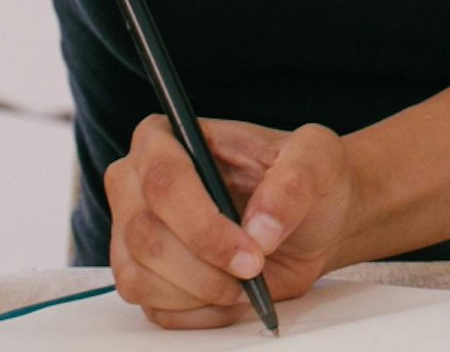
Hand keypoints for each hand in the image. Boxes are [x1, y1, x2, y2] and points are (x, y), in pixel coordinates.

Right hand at [104, 116, 353, 328]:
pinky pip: (156, 310)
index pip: (163, 179)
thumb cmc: (306, 177)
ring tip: (247, 279)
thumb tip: (260, 228)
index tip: (249, 249)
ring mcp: (133, 234)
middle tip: (255, 268)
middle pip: (146, 234)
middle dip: (206, 264)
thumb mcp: (316, 158)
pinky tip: (234, 293)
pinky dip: (202, 311)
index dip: (202, 223)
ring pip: (142, 278)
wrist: (314, 219)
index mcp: (168, 138)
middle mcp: (138, 184)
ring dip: (203, 290)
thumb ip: (293, 182)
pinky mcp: (142, 278)